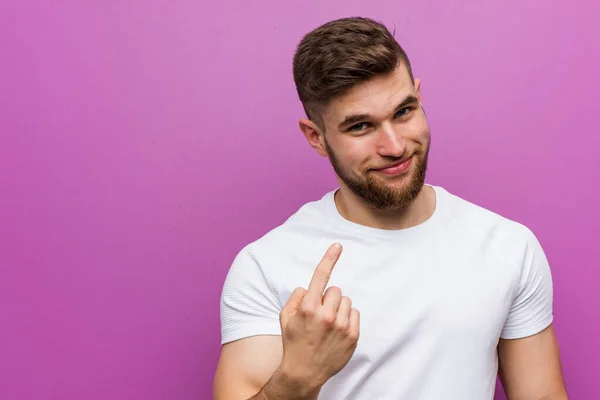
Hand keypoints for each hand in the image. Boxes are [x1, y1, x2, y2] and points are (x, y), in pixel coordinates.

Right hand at [277, 243, 359, 393]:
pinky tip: (336, 330)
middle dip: (328, 298)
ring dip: (338, 308)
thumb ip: (296, 298)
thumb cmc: (293, 342)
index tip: (338, 246)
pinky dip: (347, 318)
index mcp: (308, 308)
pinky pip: (354, 314)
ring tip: (328, 324)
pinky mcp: (353, 335)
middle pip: (335, 290)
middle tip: (320, 314)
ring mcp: (341, 326)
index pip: (320, 277)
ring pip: (346, 301)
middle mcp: (326, 315)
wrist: (304, 372)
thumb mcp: (285, 318)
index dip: (329, 259)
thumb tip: (309, 288)